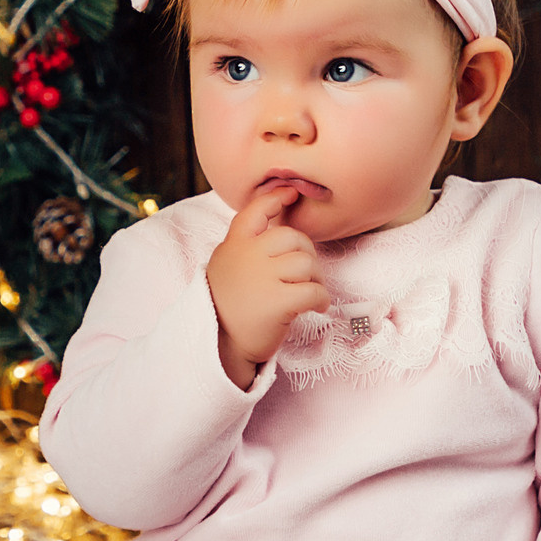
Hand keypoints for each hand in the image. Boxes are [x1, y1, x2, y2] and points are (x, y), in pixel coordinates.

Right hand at [207, 184, 331, 389]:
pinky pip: (314, 290)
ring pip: (307, 263)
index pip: (255, 210)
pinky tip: (317, 308)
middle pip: (293, 237)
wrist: (218, 346)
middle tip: (306, 276)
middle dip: (307, 255)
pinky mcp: (278, 302)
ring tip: (309, 294)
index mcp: (234, 245)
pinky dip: (321, 299)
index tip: (291, 194)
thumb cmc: (227, 307)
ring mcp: (262, 278)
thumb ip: (245, 248)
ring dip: (316, 279)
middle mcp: (247, 256)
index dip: (276, 198)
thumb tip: (278, 228)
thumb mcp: (225, 267)